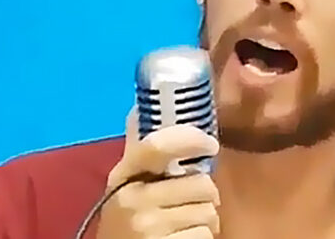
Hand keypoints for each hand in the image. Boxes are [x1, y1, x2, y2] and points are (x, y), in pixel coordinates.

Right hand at [96, 107, 220, 238]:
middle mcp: (133, 200)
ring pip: (208, 211)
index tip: (210, 144)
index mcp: (124, 177)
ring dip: (206, 220)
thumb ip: (139, 153)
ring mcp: (147, 227)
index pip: (158, 145)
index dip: (190, 138)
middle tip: (192, 203)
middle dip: (206, 195)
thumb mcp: (125, 186)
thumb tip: (138, 108)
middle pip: (201, 183)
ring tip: (186, 224)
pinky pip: (206, 235)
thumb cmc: (127, 222)